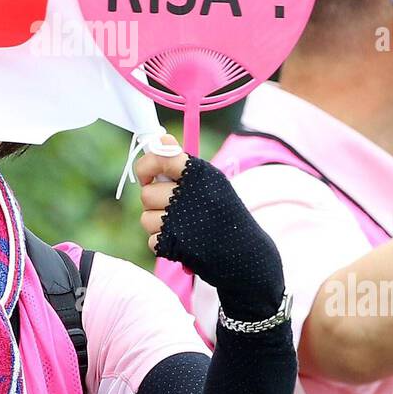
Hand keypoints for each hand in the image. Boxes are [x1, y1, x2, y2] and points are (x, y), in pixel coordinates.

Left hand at [137, 134, 284, 321]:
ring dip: (158, 225)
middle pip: (147, 194)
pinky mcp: (175, 243)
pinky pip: (151, 240)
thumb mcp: (210, 183)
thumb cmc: (224, 214)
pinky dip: (164, 244)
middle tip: (175, 208)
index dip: (146, 165)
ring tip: (181, 226)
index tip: (148, 176)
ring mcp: (180, 219)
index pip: (160, 157)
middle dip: (155, 203)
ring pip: (146, 218)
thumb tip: (160, 139)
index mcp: (198, 173)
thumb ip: (181, 163)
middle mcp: (188, 193)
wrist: (246, 254)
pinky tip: (183, 242)